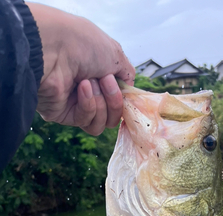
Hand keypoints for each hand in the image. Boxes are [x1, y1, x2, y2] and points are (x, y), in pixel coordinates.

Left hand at [27, 3, 134, 134]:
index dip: (125, 100)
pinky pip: (86, 121)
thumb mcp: (115, 54)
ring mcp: (75, 104)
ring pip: (101, 123)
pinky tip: (81, 87)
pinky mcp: (64, 115)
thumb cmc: (82, 44)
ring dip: (101, 103)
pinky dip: (88, 104)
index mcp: (98, 75)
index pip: (119, 100)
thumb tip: (128, 89)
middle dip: (114, 100)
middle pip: (113, 116)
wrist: (53, 48)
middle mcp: (88, 91)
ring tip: (89, 82)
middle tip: (105, 80)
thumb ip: (127, 73)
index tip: (127, 93)